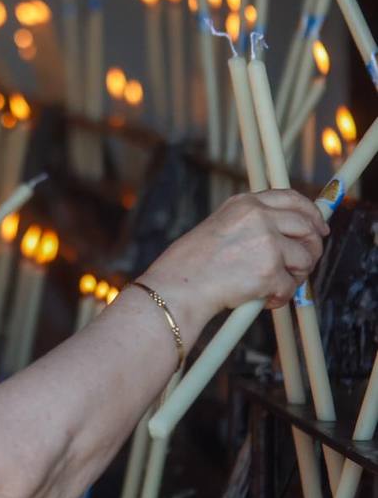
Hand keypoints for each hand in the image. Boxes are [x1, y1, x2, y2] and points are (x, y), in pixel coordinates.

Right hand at [139, 190, 326, 331]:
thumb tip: (291, 234)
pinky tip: (260, 298)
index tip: (319, 227)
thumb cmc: (192, 263)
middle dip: (311, 249)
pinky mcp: (270, 271)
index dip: (311, 213)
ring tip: (272, 285)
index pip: (292, 198)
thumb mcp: (221, 226)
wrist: (178, 286)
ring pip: (305, 259)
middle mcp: (259, 217)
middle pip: (307, 227)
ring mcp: (266, 243)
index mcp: (245, 204)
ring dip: (295, 276)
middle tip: (303, 265)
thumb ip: (254, 224)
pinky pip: (291, 287)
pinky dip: (279, 297)